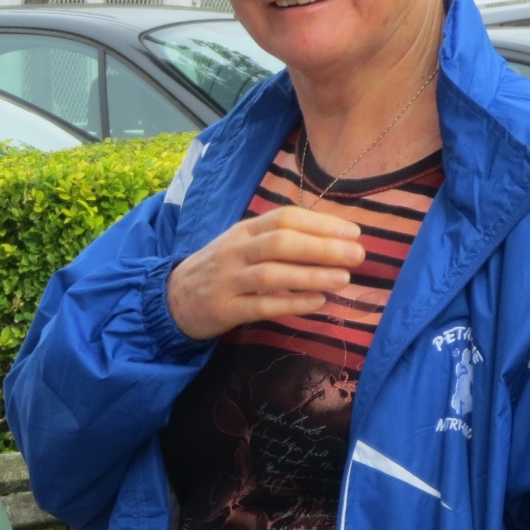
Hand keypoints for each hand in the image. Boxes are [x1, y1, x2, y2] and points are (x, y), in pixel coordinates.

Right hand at [166, 206, 366, 340]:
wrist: (172, 299)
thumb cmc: (220, 269)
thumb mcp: (242, 245)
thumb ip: (277, 240)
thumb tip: (333, 240)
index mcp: (243, 230)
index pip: (284, 218)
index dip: (320, 223)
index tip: (353, 232)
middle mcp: (235, 252)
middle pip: (280, 243)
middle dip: (322, 247)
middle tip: (357, 255)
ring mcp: (227, 281)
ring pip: (271, 274)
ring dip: (310, 275)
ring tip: (344, 279)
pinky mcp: (224, 310)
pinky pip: (262, 306)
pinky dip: (292, 304)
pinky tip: (318, 302)